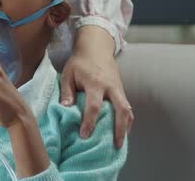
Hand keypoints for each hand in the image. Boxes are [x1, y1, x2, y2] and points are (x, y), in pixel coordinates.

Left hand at [60, 26, 133, 148]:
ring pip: (128, 110)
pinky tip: (121, 131)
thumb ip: (66, 92)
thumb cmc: (79, 62)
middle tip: (115, 145)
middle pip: (121, 110)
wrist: (96, 48)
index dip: (89, 122)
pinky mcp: (121, 90)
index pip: (94, 106)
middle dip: (120, 129)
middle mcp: (111, 87)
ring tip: (120, 143)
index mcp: (96, 83)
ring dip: (126, 127)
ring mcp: (119, 89)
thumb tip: (65, 109)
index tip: (84, 135)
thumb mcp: (68, 74)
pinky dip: (126, 120)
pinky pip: (127, 107)